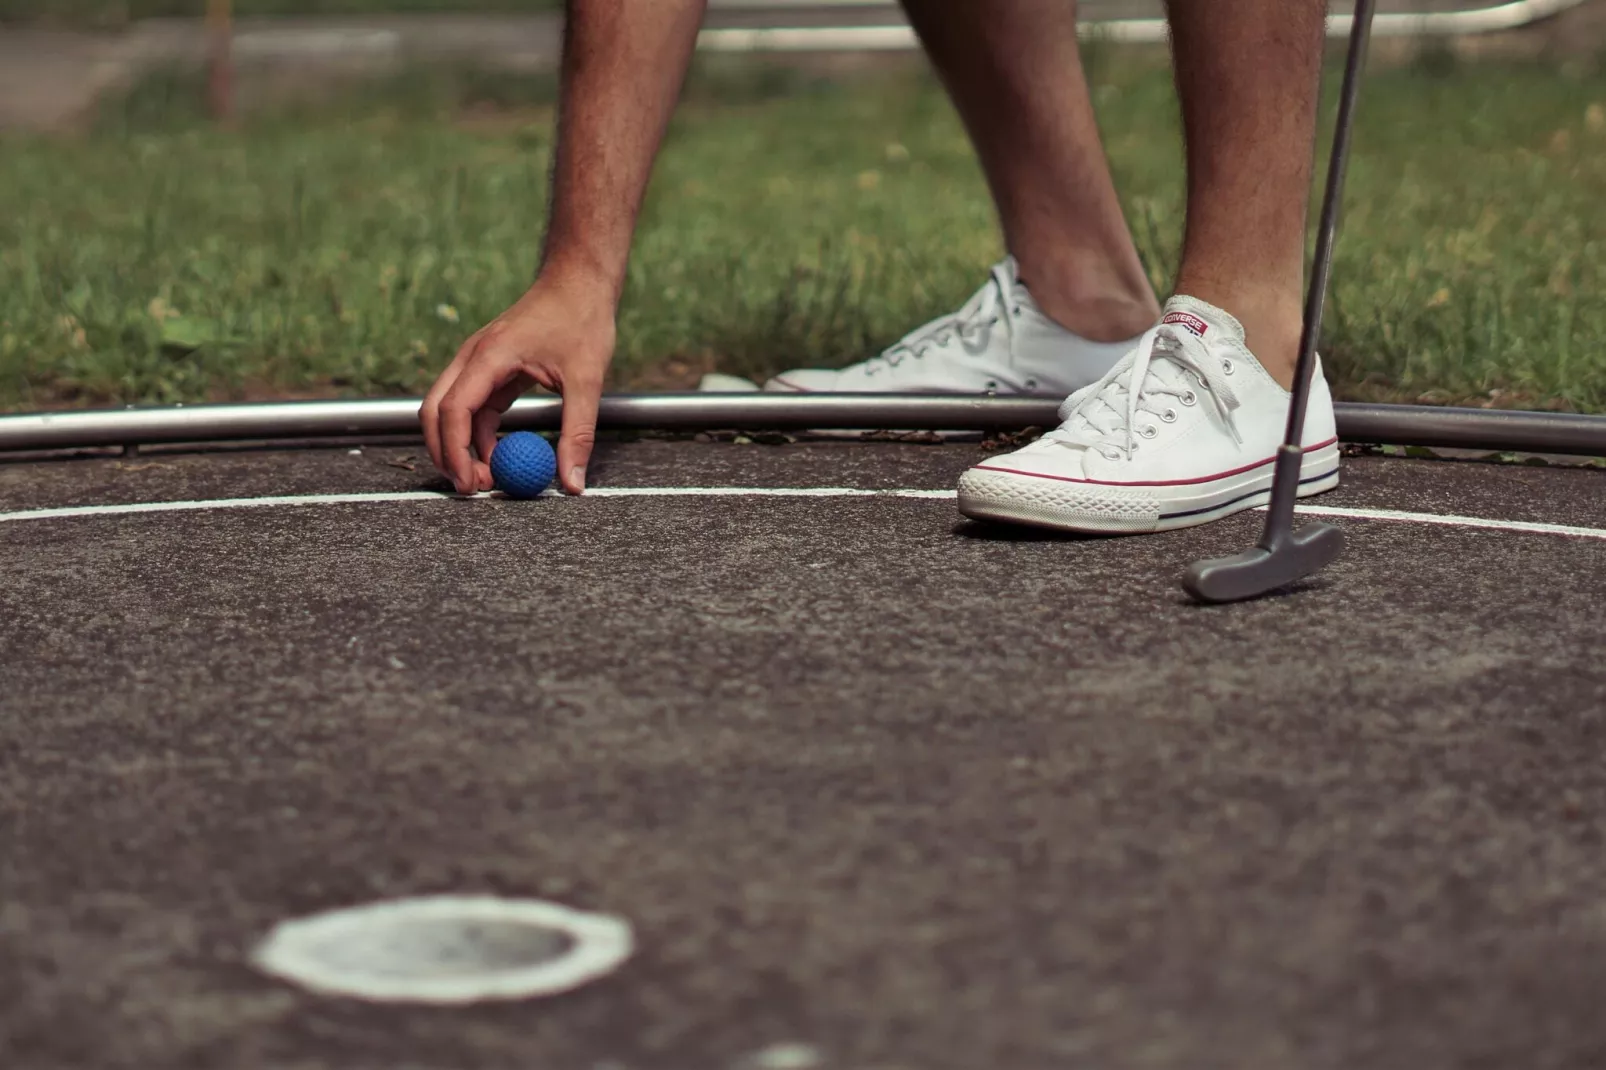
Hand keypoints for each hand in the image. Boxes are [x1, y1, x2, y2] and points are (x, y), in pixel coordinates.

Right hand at [420, 272, 615, 495]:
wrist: (579, 282)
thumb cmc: (582, 320)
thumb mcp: (587, 380)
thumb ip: (577, 433)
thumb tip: (572, 484)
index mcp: (490, 356)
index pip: (454, 410)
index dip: (456, 452)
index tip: (471, 485)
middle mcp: (473, 358)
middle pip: (435, 412)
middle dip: (445, 454)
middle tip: (473, 490)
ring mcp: (478, 363)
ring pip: (449, 411)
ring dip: (461, 447)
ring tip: (490, 479)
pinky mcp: (489, 369)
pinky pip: (472, 407)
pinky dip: (478, 435)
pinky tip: (500, 455)